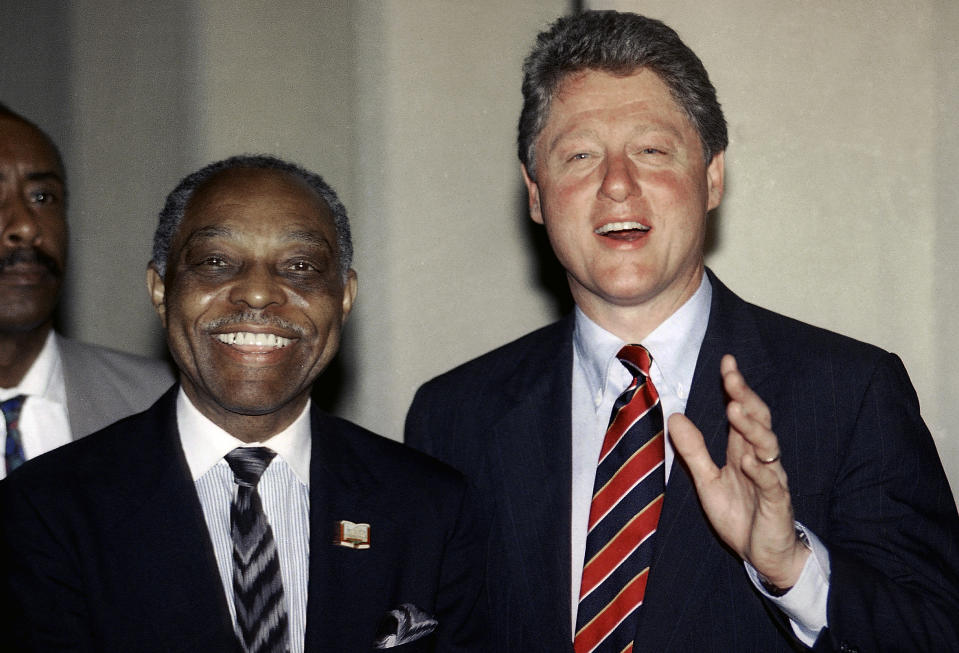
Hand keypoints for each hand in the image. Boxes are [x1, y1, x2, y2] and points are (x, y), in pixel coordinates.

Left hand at [669, 354, 808, 587]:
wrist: (765, 555)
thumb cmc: (740, 515)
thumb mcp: (708, 481)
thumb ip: (694, 451)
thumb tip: (675, 417)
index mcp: (743, 450)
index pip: (742, 411)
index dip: (735, 387)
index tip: (727, 361)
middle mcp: (760, 458)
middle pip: (758, 420)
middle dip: (745, 397)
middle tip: (731, 377)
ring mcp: (772, 478)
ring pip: (767, 446)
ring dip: (752, 428)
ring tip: (735, 409)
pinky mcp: (777, 502)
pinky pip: (772, 483)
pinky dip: (761, 470)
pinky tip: (749, 459)